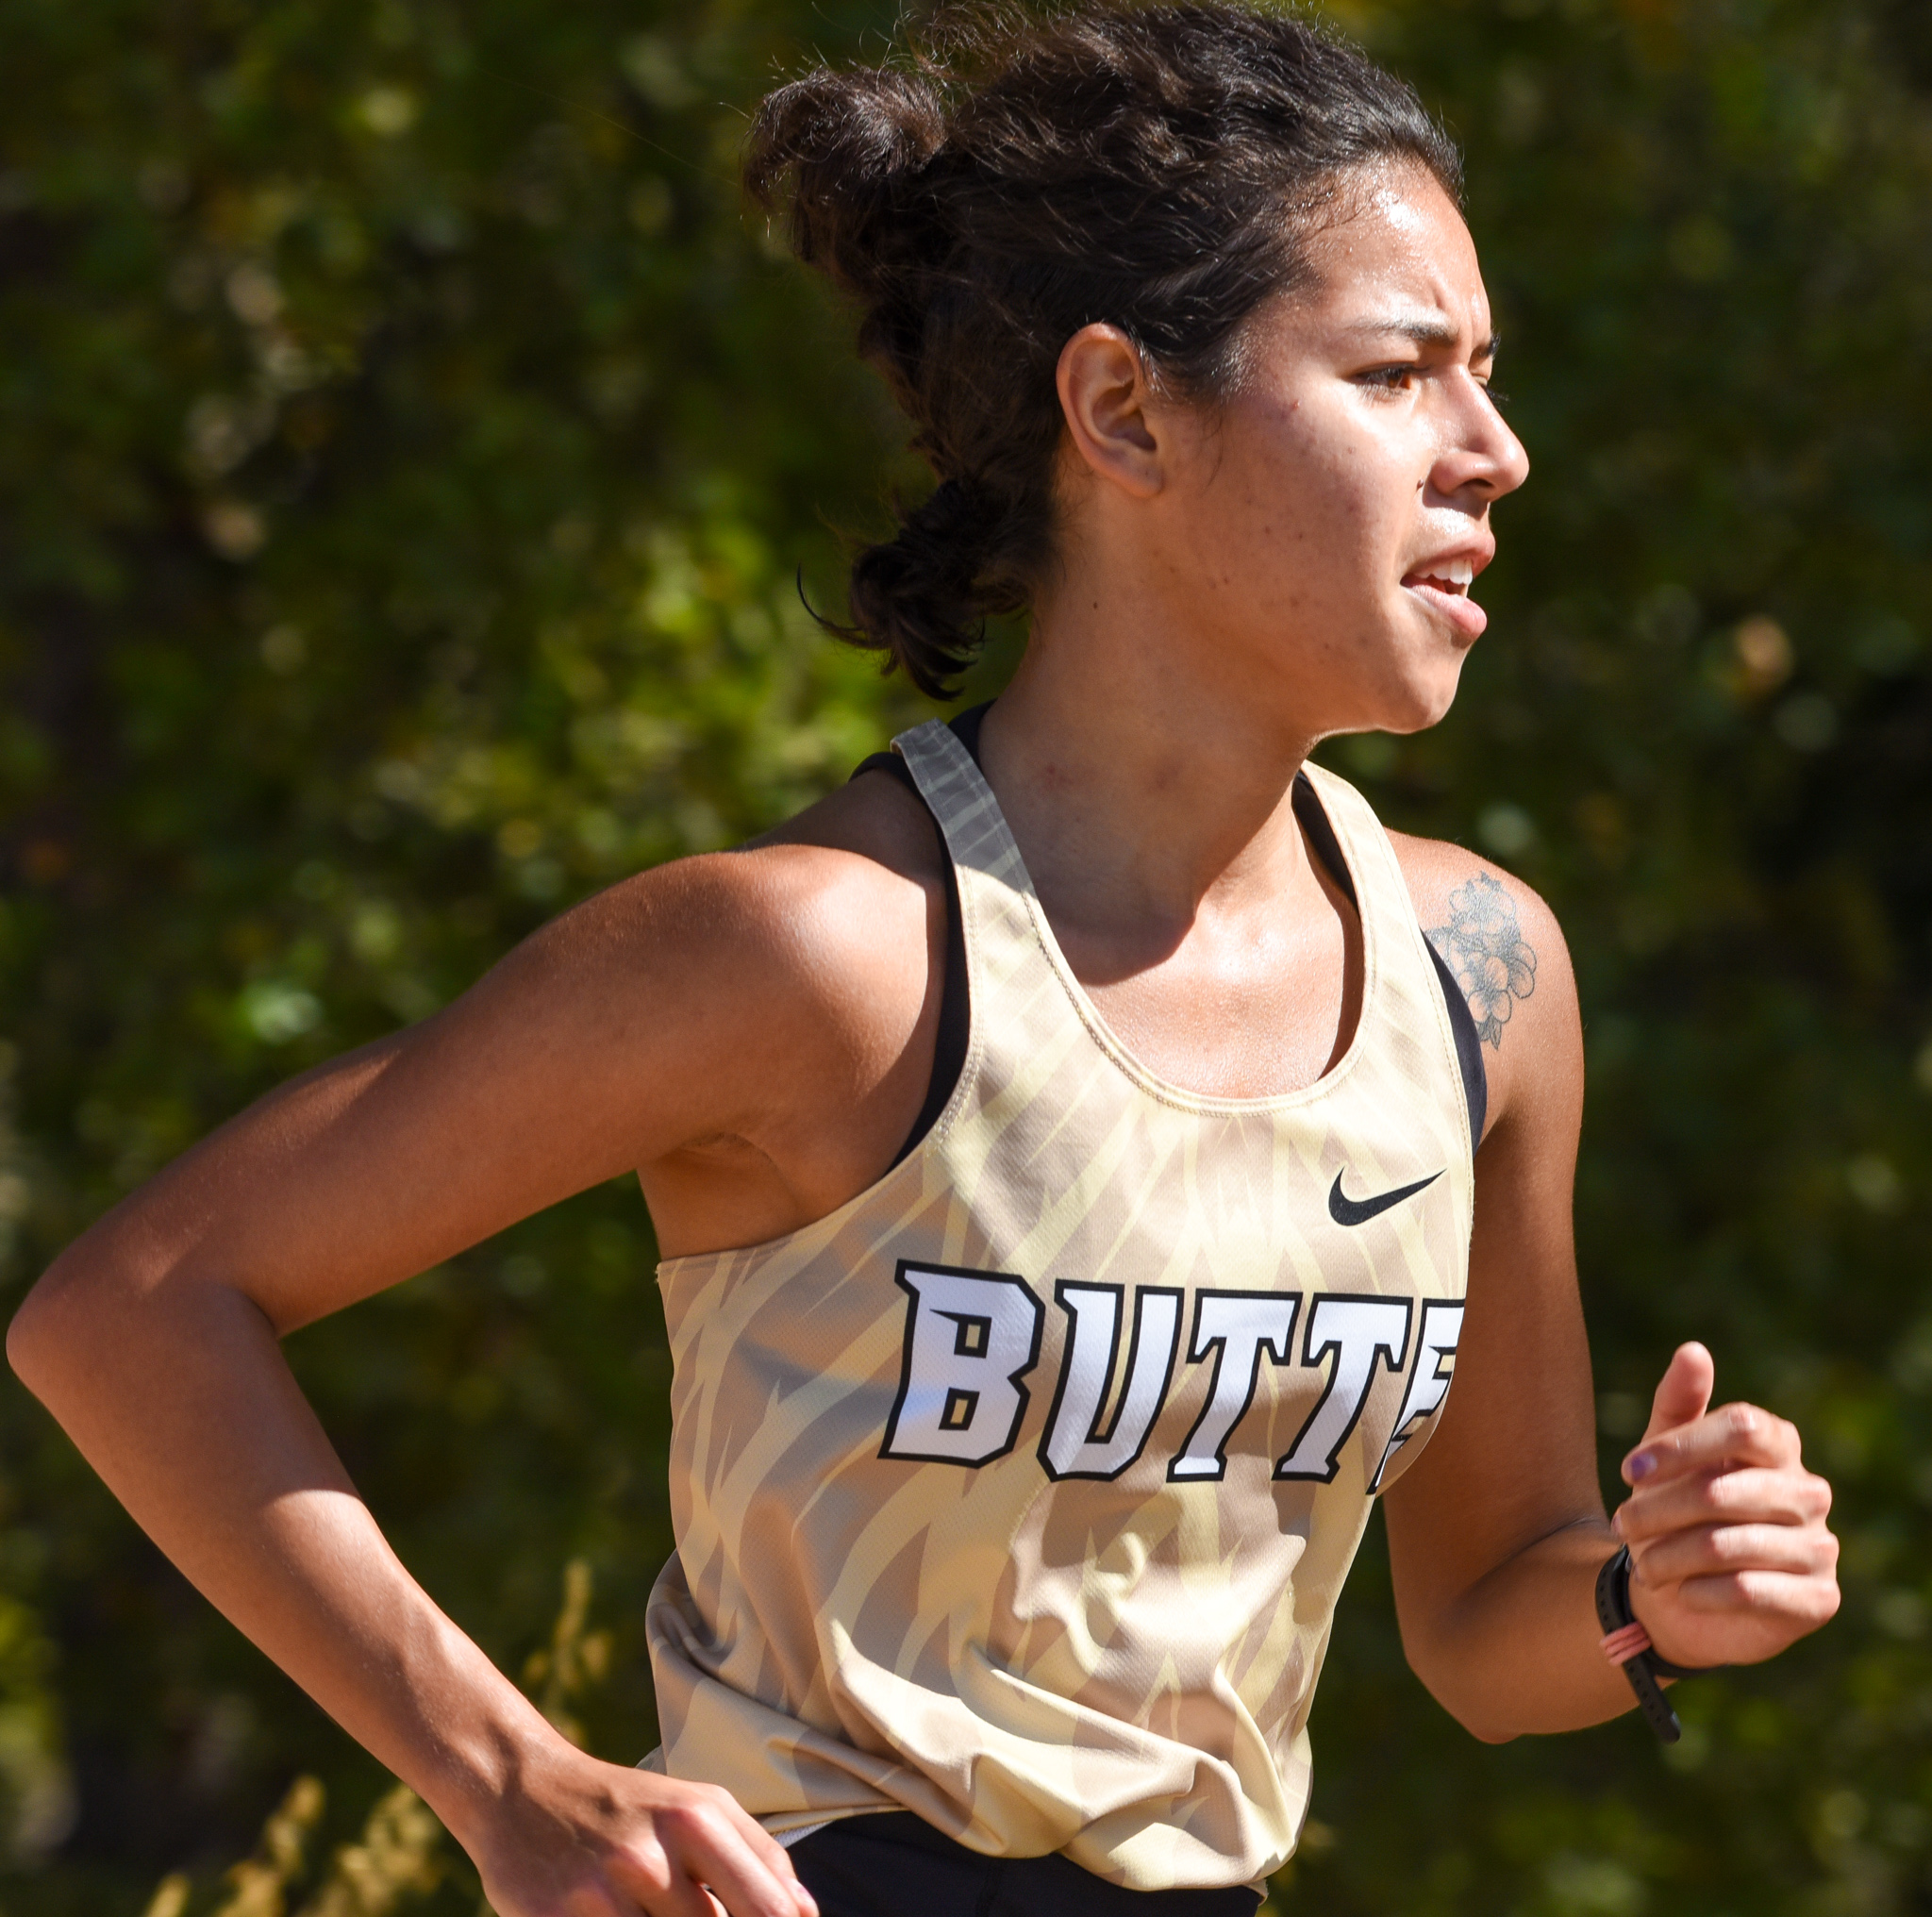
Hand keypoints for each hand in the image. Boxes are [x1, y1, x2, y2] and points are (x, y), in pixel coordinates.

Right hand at [462, 1740, 818, 1916]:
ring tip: (650, 1905)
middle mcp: (650, 1856)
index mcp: (697, 1820)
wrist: (521, 1786)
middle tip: (682, 1908)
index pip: (768, 1907)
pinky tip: (616, 1914)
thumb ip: (759, 1856)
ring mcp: (599, 1893)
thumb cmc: (627, 1805)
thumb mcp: (699, 1806)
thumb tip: (807, 1914)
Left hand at [1612, 1341, 1839, 1670]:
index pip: (1741, 1426)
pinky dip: (1700, 1591)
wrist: (1681, 1596)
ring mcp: (1820, 1546)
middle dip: (1658, 1510)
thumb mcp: (1663, 1454)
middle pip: (1721, 1490)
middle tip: (1621, 1524)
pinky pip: (1749, 1590)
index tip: (1628, 1470)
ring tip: (1642, 1565)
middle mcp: (1809, 1491)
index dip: (1679, 1446)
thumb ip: (1678, 1403)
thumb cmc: (1674, 1509)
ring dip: (1668, 1556)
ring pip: (1727, 1544)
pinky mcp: (1819, 1598)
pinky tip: (1681, 1591)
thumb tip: (1694, 1350)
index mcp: (1779, 1444)